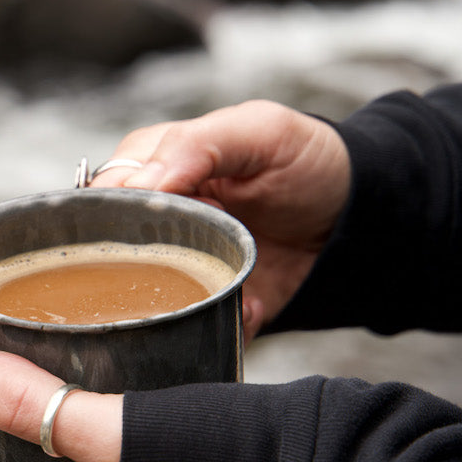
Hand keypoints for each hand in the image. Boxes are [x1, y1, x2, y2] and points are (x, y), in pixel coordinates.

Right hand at [90, 100, 350, 335]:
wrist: (358, 217)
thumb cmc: (306, 160)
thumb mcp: (258, 132)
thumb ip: (195, 145)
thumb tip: (136, 186)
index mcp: (150, 170)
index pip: (103, 197)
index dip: (117, 214)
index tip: (159, 221)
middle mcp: (153, 221)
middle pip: (111, 254)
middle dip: (139, 267)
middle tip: (190, 258)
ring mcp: (179, 266)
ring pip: (144, 298)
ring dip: (176, 304)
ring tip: (218, 289)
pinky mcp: (208, 304)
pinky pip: (193, 329)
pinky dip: (216, 327)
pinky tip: (245, 307)